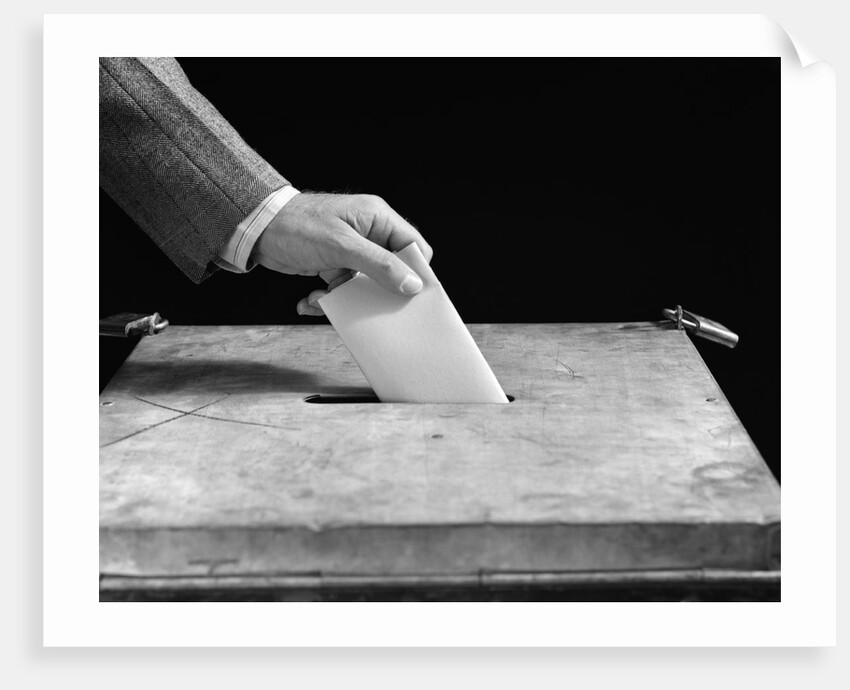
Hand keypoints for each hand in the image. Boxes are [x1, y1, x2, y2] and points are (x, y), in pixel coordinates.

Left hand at [250, 192, 432, 315]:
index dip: (416, 271)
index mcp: (378, 218)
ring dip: (347, 298)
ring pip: (366, 283)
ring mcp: (352, 250)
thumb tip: (411, 284)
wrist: (256, 229)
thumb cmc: (297, 226)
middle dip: (378, 290)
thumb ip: (379, 265)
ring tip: (327, 298)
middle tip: (372, 306)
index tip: (410, 295)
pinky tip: (311, 299)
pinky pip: (344, 288)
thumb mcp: (342, 246)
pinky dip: (330, 298)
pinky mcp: (335, 264)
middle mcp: (368, 233)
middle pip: (391, 268)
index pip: (413, 246)